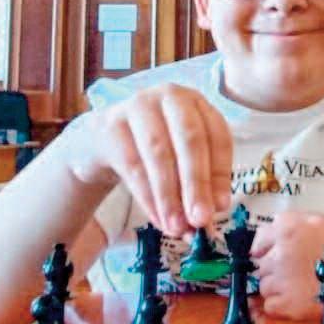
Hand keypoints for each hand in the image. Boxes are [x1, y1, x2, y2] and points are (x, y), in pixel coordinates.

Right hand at [64, 85, 231, 237]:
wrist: (102, 141)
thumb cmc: (153, 150)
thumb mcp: (181, 159)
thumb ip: (199, 185)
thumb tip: (211, 216)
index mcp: (197, 102)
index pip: (217, 135)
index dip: (220, 173)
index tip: (221, 207)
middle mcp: (170, 96)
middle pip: (190, 140)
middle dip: (197, 183)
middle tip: (200, 220)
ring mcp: (138, 106)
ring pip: (160, 153)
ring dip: (170, 196)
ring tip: (177, 227)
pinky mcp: (111, 125)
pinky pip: (133, 164)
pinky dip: (148, 197)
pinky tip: (157, 218)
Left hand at [250, 213, 323, 319]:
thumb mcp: (315, 221)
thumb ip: (287, 223)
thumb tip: (261, 240)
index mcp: (287, 229)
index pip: (257, 243)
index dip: (266, 252)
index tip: (274, 258)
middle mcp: (281, 253)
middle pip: (260, 266)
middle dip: (274, 270)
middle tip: (295, 273)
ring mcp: (283, 280)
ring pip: (263, 287)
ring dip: (277, 289)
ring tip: (300, 286)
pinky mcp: (289, 304)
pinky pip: (270, 306)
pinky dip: (280, 306)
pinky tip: (298, 300)